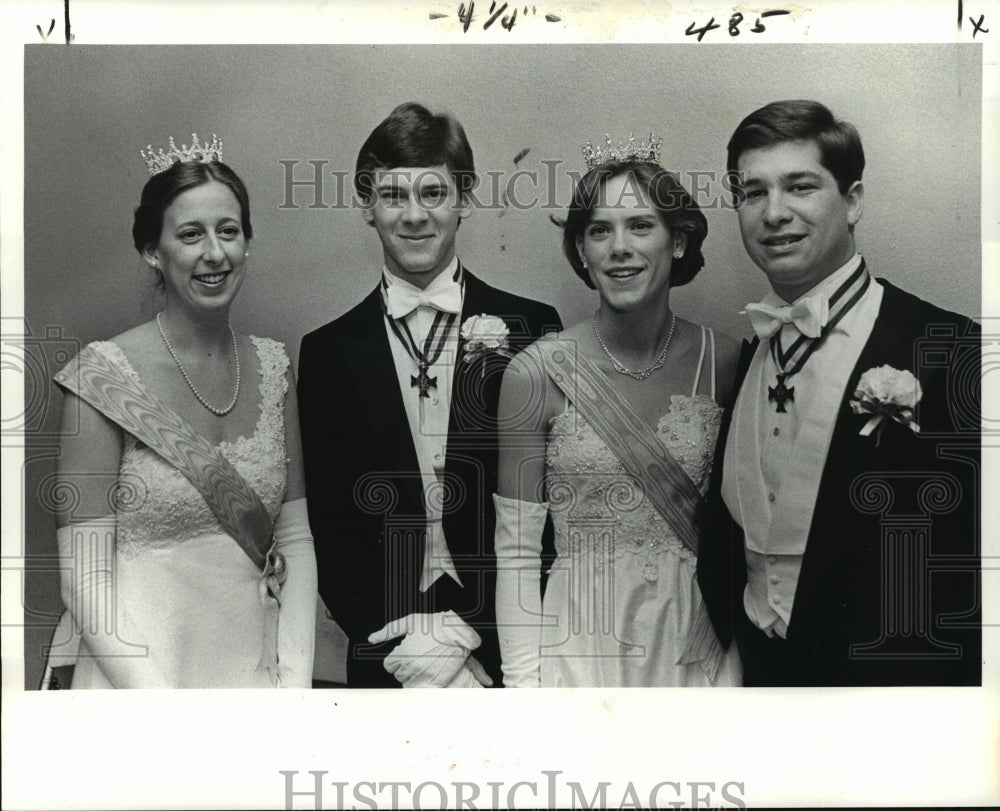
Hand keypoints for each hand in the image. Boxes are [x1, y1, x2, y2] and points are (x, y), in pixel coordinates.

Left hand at [368, 611, 490, 687]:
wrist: (458, 631)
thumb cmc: (434, 624)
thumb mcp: (409, 621)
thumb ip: (388, 631)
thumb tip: (371, 638)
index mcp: (402, 654)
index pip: (389, 665)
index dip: (397, 657)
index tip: (406, 651)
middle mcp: (410, 668)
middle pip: (399, 674)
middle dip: (405, 666)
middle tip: (418, 655)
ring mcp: (423, 677)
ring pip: (408, 683)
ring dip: (413, 675)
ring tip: (424, 662)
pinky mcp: (435, 683)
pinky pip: (421, 690)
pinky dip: (423, 684)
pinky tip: (429, 673)